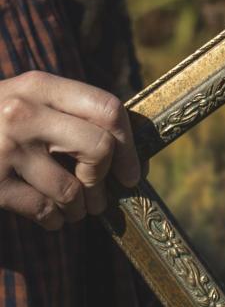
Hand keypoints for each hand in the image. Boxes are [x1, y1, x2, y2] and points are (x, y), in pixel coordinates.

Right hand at [0, 70, 140, 227]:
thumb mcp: (26, 101)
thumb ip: (68, 114)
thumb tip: (127, 153)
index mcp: (38, 85)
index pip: (107, 108)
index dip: (128, 144)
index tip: (130, 172)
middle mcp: (22, 112)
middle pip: (99, 148)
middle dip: (104, 180)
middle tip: (99, 195)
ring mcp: (5, 147)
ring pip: (74, 189)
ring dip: (81, 208)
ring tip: (75, 209)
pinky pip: (46, 211)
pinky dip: (55, 221)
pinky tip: (52, 218)